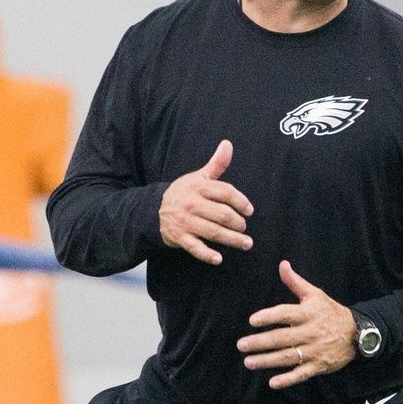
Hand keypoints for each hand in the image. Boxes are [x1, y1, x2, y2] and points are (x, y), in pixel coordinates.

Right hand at [159, 139, 254, 264]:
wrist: (153, 210)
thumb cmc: (184, 193)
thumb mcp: (198, 177)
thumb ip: (216, 164)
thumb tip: (228, 144)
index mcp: (198, 187)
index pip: (225, 192)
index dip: (241, 202)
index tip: (249, 210)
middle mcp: (192, 203)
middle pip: (222, 214)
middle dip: (238, 223)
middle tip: (244, 228)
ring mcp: (185, 221)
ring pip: (213, 232)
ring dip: (232, 239)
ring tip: (246, 243)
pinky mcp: (179, 237)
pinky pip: (195, 247)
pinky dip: (207, 254)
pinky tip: (219, 258)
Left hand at [238, 261, 356, 389]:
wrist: (358, 333)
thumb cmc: (331, 312)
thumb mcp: (315, 295)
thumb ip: (295, 282)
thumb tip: (282, 265)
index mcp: (308, 313)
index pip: (286, 314)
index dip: (269, 317)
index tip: (252, 320)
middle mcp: (311, 332)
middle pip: (283, 338)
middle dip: (260, 342)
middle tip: (241, 345)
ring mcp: (315, 351)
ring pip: (288, 357)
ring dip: (267, 361)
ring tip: (249, 362)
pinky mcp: (319, 366)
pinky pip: (302, 374)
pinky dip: (288, 379)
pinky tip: (273, 383)